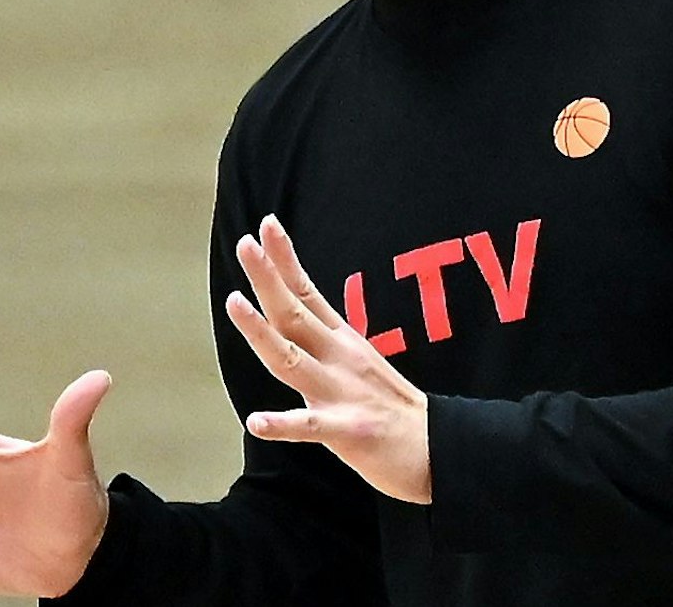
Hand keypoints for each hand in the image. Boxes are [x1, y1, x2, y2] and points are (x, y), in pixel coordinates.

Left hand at [227, 214, 431, 503]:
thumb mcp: (360, 359)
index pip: (307, 292)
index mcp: (342, 341)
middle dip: (267, 279)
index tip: (265, 224)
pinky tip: (257, 422)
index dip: (285, 260)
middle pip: (294, 313)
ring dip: (261, 332)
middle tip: (245, 245)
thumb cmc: (391, 407)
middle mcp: (340, 359)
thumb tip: (294, 309)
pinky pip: (310, 427)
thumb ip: (324, 337)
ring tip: (234, 303)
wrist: (438, 449)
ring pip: (291, 360)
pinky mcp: (349, 431)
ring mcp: (342, 394)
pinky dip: (283, 424)